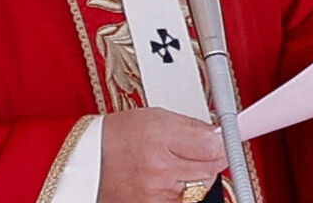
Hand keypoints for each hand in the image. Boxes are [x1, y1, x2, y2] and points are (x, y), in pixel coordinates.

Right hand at [98, 107, 225, 202]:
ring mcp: (157, 194)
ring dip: (196, 176)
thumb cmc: (118, 136)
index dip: (221, 141)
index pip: (213, 146)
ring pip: (200, 188)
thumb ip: (191, 125)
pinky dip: (183, 191)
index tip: (223, 139)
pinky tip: (169, 180)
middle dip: (209, 158)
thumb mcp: (155, 117)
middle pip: (211, 169)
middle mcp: (159, 170)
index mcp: (159, 139)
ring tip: (175, 164)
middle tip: (196, 150)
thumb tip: (219, 133)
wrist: (89, 162)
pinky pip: (185, 200)